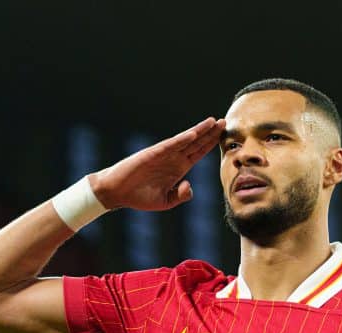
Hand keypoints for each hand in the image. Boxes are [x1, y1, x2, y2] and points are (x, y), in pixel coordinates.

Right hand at [91, 117, 225, 211]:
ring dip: (199, 131)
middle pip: (196, 143)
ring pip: (185, 140)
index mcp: (178, 168)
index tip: (223, 137)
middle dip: (210, 133)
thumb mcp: (166, 201)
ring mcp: (163, 154)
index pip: (198, 153)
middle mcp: (173, 158)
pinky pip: (170, 145)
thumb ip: (181, 195)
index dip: (210, 145)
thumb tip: (190, 186)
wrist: (117, 192)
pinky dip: (182, 139)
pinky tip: (193, 134)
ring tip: (212, 121)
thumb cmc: (139, 196)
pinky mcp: (152, 153)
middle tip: (224, 122)